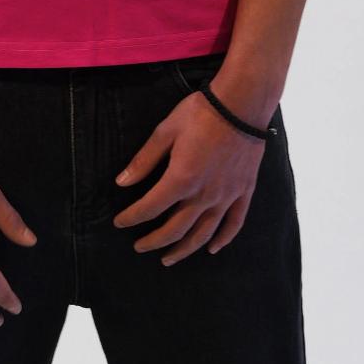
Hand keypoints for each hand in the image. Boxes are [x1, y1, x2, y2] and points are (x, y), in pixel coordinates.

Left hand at [113, 82, 267, 261]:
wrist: (241, 104)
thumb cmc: (200, 113)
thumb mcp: (165, 132)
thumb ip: (144, 160)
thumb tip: (122, 182)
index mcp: (181, 179)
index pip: (150, 208)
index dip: (132, 218)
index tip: (119, 222)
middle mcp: (204, 194)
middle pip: (175, 229)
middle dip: (154, 241)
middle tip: (139, 247)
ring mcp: (226, 196)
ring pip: (203, 233)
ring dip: (184, 249)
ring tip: (169, 259)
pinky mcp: (243, 191)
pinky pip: (234, 223)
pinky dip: (223, 239)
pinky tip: (212, 249)